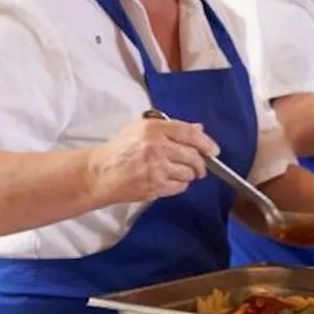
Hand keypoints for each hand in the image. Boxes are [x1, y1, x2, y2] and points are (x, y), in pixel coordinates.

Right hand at [88, 117, 219, 205]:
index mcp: (153, 129)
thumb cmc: (120, 150)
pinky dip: (179, 185)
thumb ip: (171, 128)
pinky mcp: (154, 185)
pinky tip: (169, 181)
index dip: (206, 142)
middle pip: (193, 155)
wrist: (99, 173)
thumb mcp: (141, 129)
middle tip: (199, 167)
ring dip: (189, 175)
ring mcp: (155, 167)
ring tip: (177, 172)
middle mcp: (155, 146)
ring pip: (189, 173)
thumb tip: (199, 128)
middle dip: (200, 163)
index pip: (189, 133)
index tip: (213, 150)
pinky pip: (180, 186)